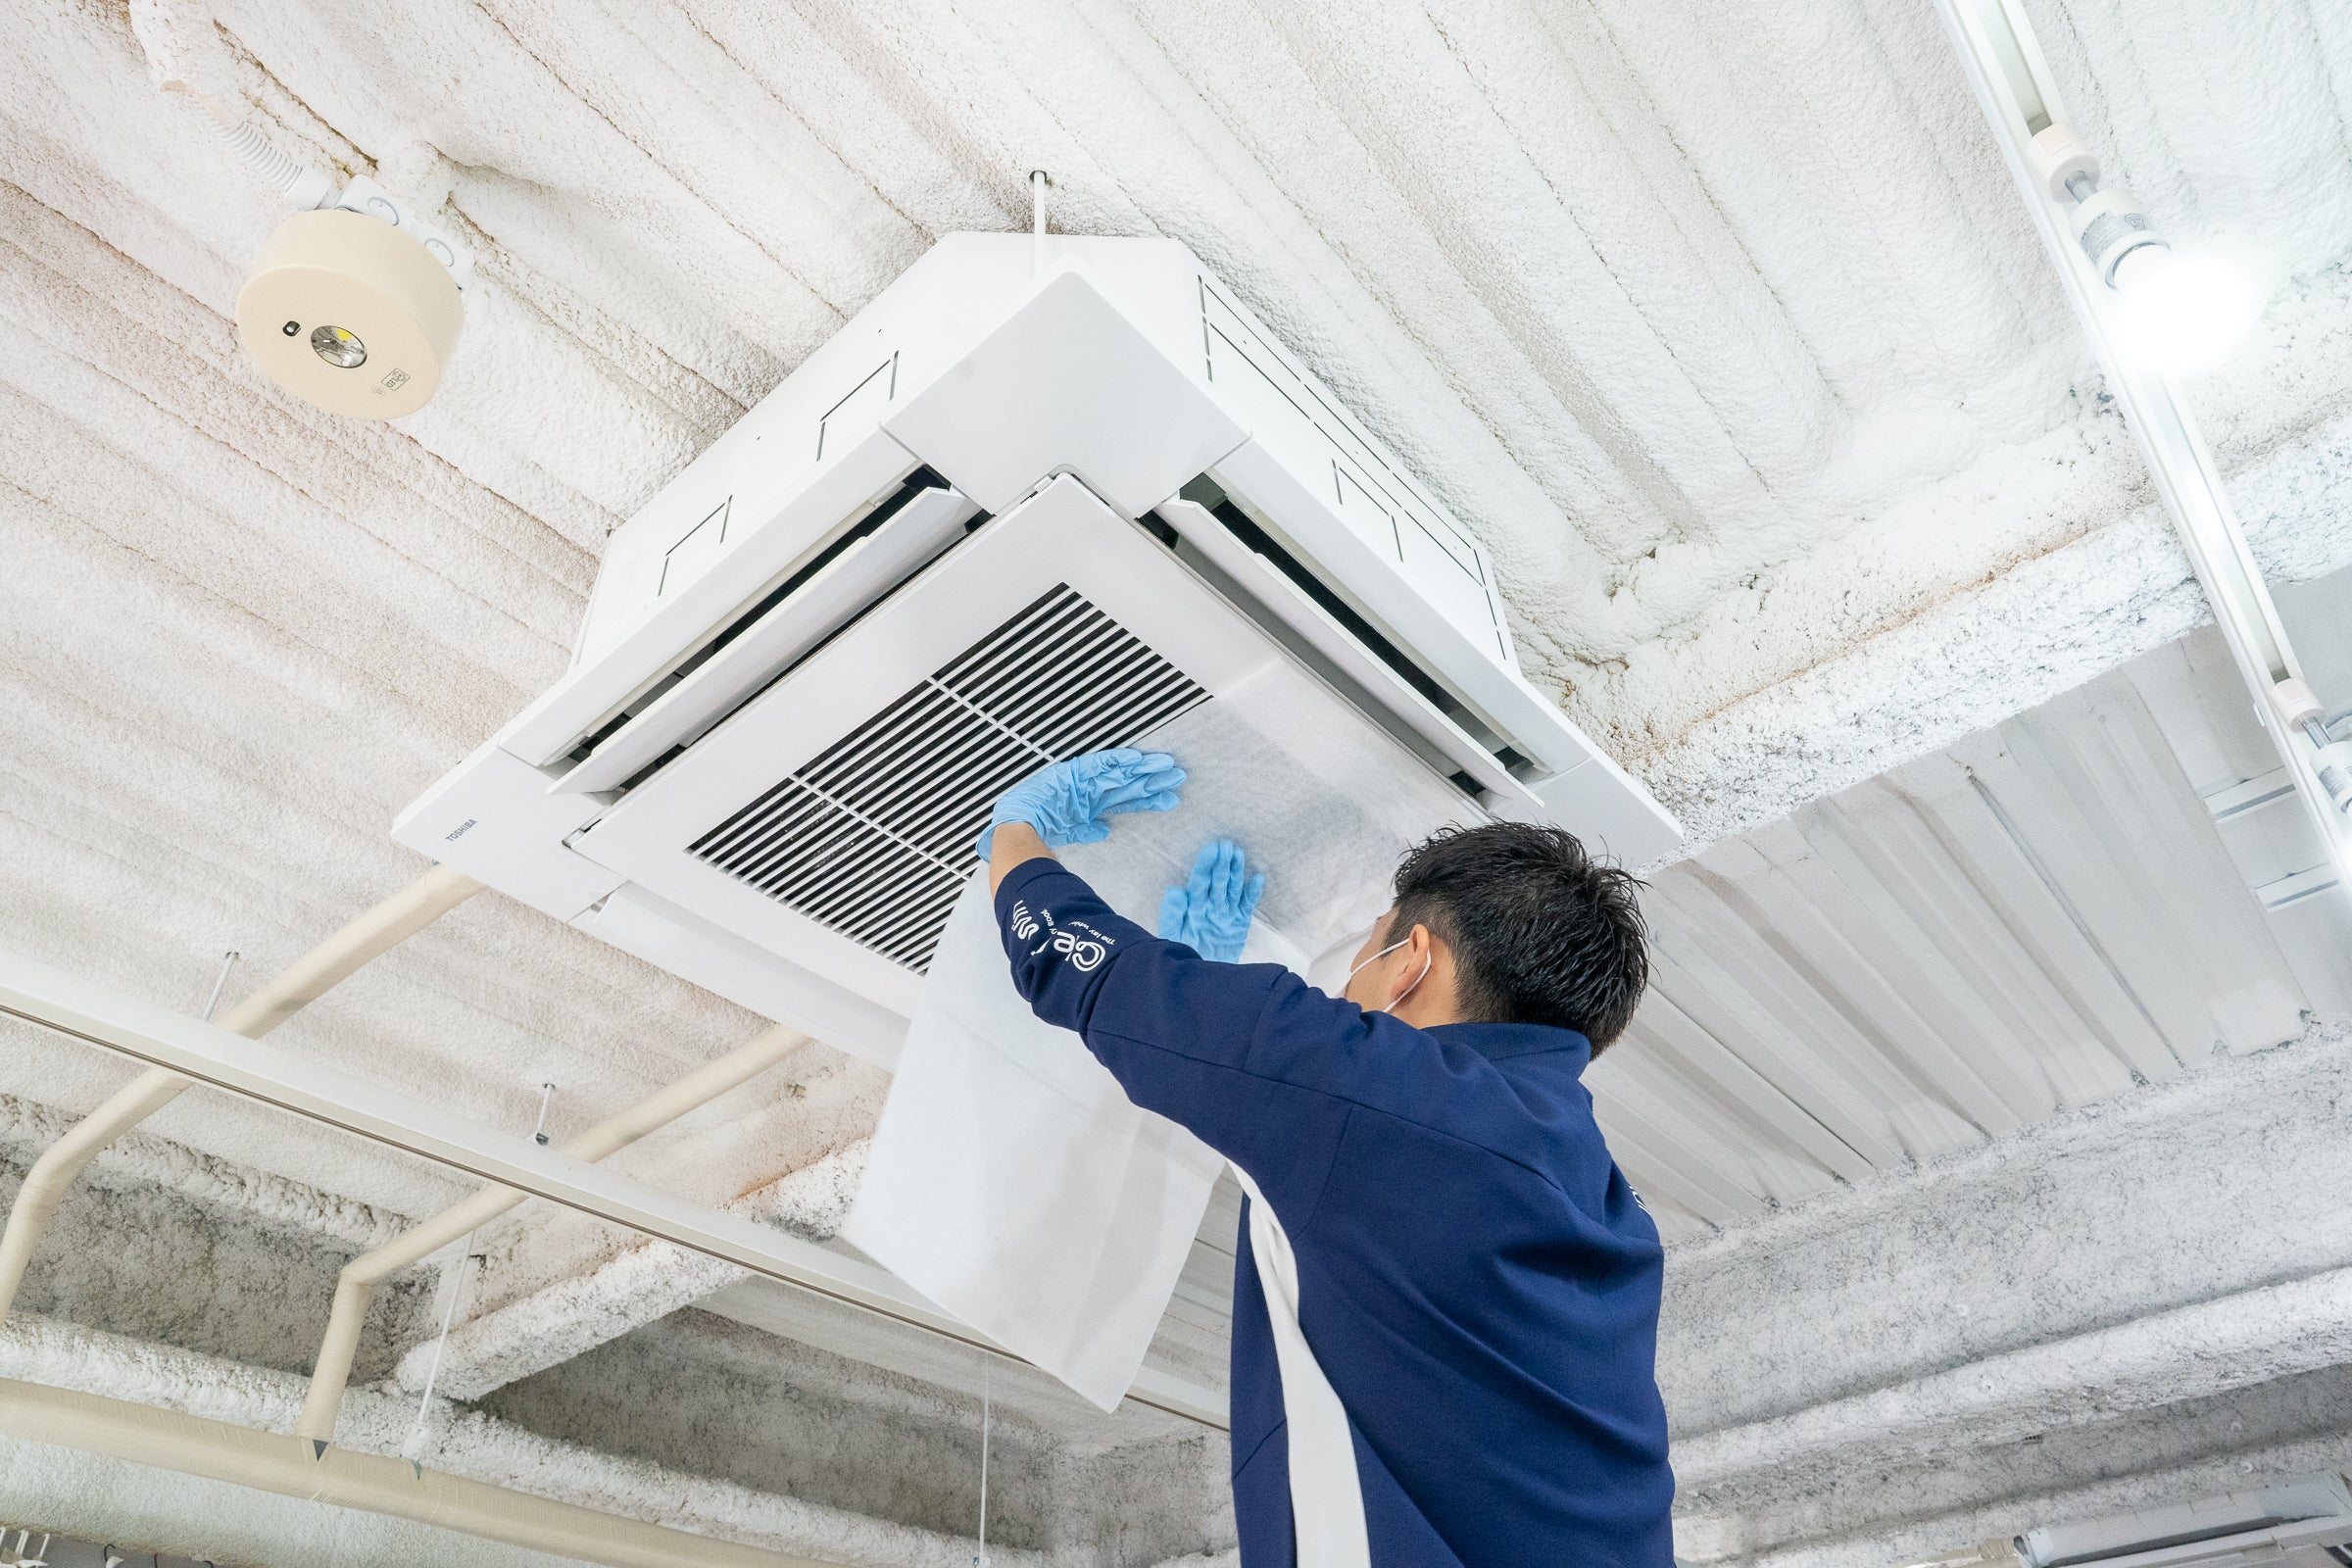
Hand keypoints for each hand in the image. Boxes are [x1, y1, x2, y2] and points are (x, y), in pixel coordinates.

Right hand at [975, 748, 1186, 858]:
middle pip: (1128, 784)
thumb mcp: (1068, 831)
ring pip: (1119, 772)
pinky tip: (1135, 759)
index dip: (1147, 798)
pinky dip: (1116, 762)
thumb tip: (1102, 831)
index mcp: (1090, 802)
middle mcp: (1090, 789)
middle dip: (1153, 780)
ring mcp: (1083, 780)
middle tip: (1178, 776)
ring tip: (1167, 766)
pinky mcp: (1073, 773)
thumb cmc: (1036, 830)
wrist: (1017, 827)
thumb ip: (1086, 830)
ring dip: (1143, 769)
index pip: (1125, 799)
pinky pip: (1098, 765)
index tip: (1169, 797)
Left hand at [1157, 840, 1263, 962]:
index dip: (1206, 865)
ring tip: (1239, 854)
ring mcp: (1226, 914)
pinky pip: (1247, 905)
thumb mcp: (1172, 937)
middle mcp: (1210, 907)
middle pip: (1217, 881)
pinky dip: (1253, 893)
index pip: (1200, 882)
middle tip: (1227, 845)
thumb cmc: (1183, 957)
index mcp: (1193, 908)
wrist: (1201, 981)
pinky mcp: (1239, 924)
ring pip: (1232, 888)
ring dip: (1236, 872)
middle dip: (1222, 863)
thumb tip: (1175, 890)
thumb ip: (1172, 915)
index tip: (1212, 850)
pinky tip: (1258, 878)